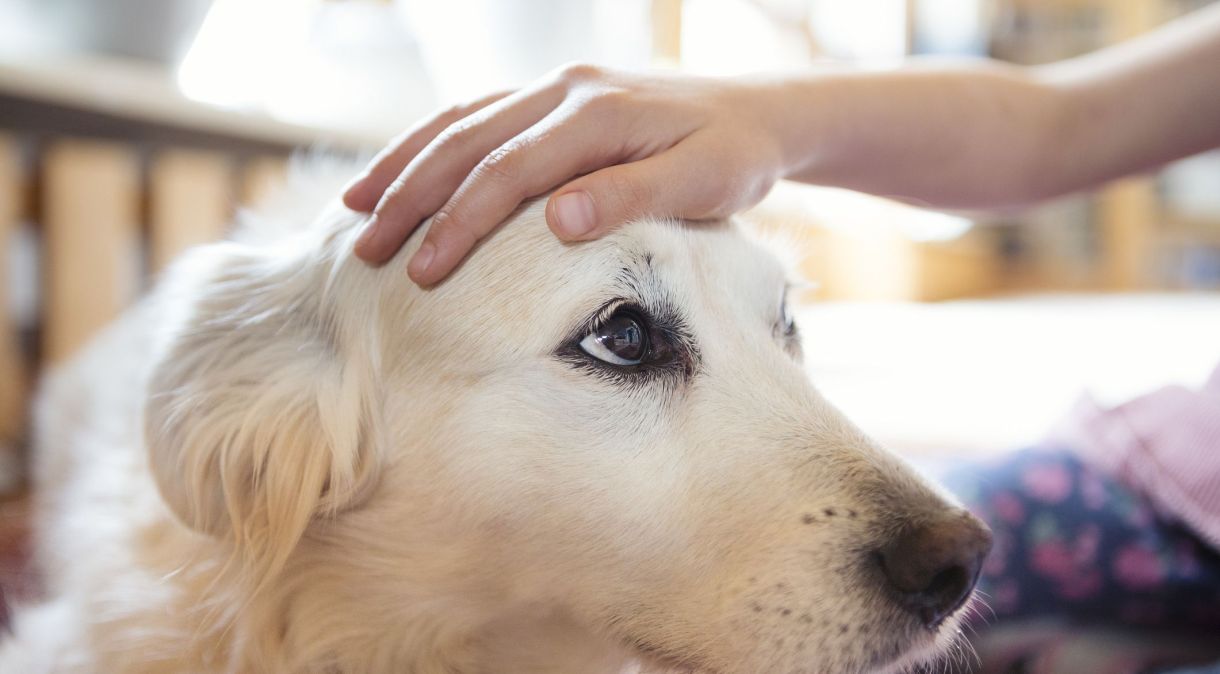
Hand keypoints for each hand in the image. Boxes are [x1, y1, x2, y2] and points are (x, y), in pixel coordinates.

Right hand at [344, 64, 788, 284]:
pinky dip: (433, 143)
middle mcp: (566, 88)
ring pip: (461, 120)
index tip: (422, 273)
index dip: (460, 222)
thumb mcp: (705, 181)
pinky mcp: (553, 97)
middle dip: (410, 197)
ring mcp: (555, 86)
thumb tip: (558, 221)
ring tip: (355, 209)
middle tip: (365, 251)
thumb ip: (634, 196)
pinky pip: (479, 114)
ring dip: (406, 164)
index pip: (509, 171)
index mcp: (598, 112)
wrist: (759, 112)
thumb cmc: (736, 155)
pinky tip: (403, 172)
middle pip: (468, 141)